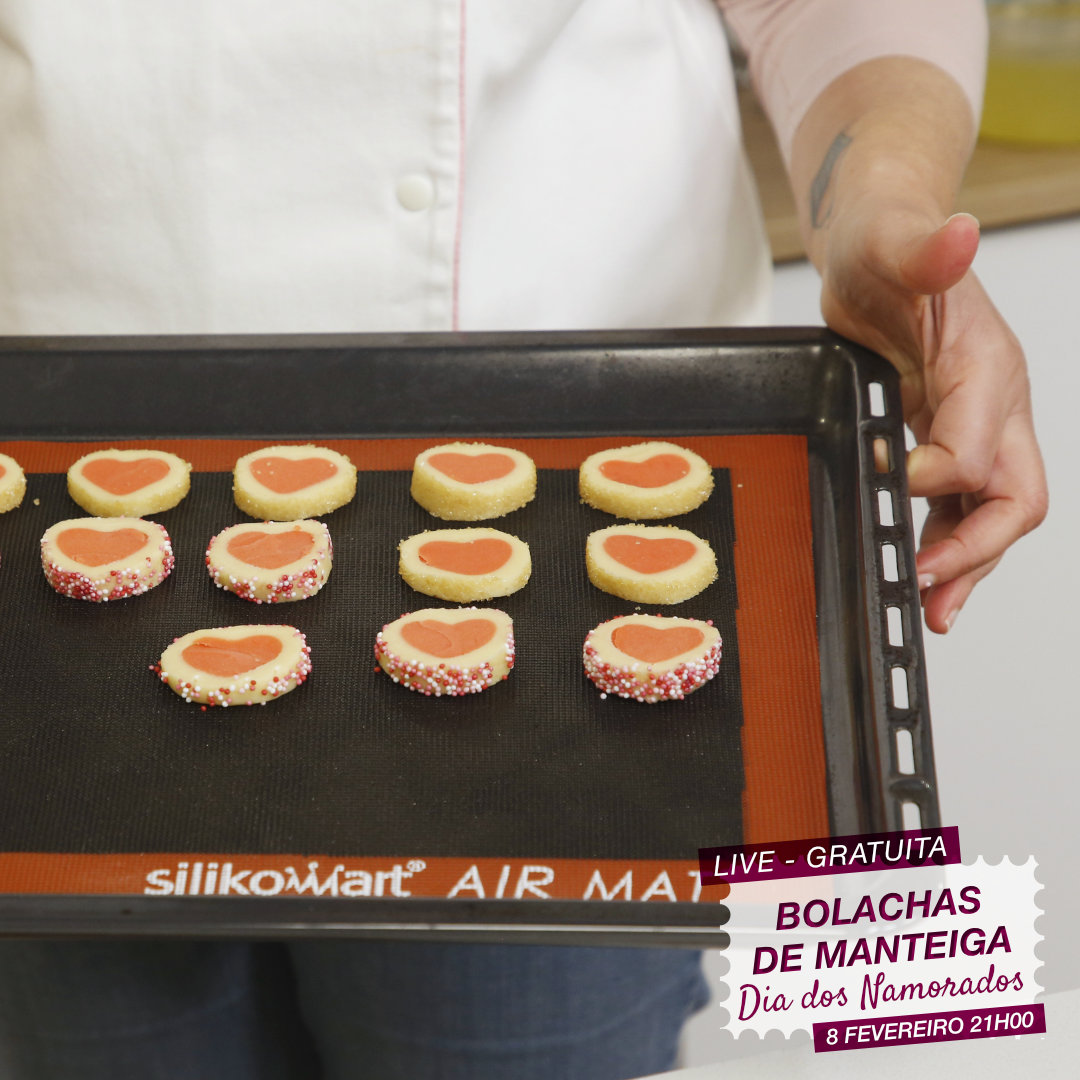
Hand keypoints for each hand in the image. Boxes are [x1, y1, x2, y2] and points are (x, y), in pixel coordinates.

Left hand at [817, 209, 1046, 632]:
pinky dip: (947, 543)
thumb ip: (925, 248)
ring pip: (993, 513)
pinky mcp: (947, 436)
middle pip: (1015, 497)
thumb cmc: (886, 245)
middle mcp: (992, 405)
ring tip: (933, 610)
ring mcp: (975, 426)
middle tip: (929, 589)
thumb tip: (957, 237)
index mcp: (985, 368)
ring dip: (966, 564)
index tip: (886, 477)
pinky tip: (923, 572)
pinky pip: (961, 504)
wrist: (880, 243)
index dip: (931, 477)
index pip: (973, 449)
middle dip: (977, 550)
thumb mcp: (892, 242)